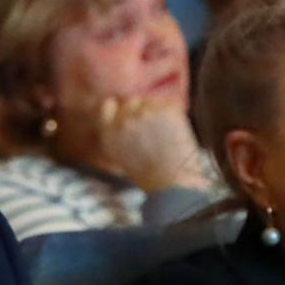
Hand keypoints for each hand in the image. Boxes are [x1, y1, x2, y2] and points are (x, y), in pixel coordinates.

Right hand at [56, 96, 205, 194]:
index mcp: (108, 132)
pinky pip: (171, 105)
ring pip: (152, 102)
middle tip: (153, 131)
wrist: (170, 183)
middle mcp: (123, 120)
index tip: (132, 119)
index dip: (121, 110)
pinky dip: (175, 116)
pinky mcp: (166, 110)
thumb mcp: (118, 153)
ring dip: (159, 113)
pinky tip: (175, 133)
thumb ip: (115, 131)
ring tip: (165, 135)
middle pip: (132, 101)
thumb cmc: (147, 173)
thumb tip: (120, 111)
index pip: (108, 105)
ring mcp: (144, 113)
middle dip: (142, 112)